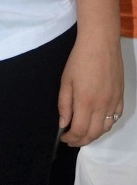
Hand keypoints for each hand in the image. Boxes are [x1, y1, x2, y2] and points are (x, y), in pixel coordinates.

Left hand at [58, 31, 123, 145]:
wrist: (101, 43)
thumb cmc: (79, 60)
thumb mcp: (65, 81)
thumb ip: (64, 105)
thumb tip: (64, 124)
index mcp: (86, 102)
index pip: (79, 130)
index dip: (70, 138)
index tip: (63, 138)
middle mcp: (102, 105)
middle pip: (93, 133)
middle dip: (81, 141)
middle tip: (71, 140)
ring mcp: (114, 101)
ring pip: (106, 128)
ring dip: (94, 135)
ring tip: (83, 134)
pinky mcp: (121, 96)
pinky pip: (115, 117)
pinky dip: (106, 125)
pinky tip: (98, 122)